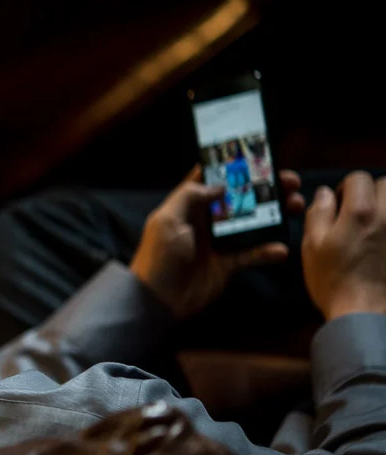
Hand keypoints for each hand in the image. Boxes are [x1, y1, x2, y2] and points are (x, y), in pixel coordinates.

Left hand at [129, 166, 304, 317]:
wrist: (158, 299)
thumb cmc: (158, 256)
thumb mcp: (167, 220)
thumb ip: (190, 196)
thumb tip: (218, 184)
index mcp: (189, 206)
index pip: (212, 179)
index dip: (232, 167)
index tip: (257, 156)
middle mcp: (205, 220)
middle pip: (240, 198)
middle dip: (265, 188)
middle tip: (289, 181)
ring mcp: (218, 242)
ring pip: (252, 223)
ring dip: (275, 214)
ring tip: (296, 205)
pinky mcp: (227, 264)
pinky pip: (252, 254)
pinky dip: (267, 251)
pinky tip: (281, 248)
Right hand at [302, 171, 385, 320]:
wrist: (365, 313)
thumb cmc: (333, 280)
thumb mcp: (312, 246)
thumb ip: (318, 213)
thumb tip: (325, 193)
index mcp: (360, 211)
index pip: (358, 178)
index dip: (345, 187)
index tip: (337, 204)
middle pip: (385, 184)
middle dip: (371, 191)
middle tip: (357, 211)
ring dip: (384, 206)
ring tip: (372, 224)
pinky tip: (381, 241)